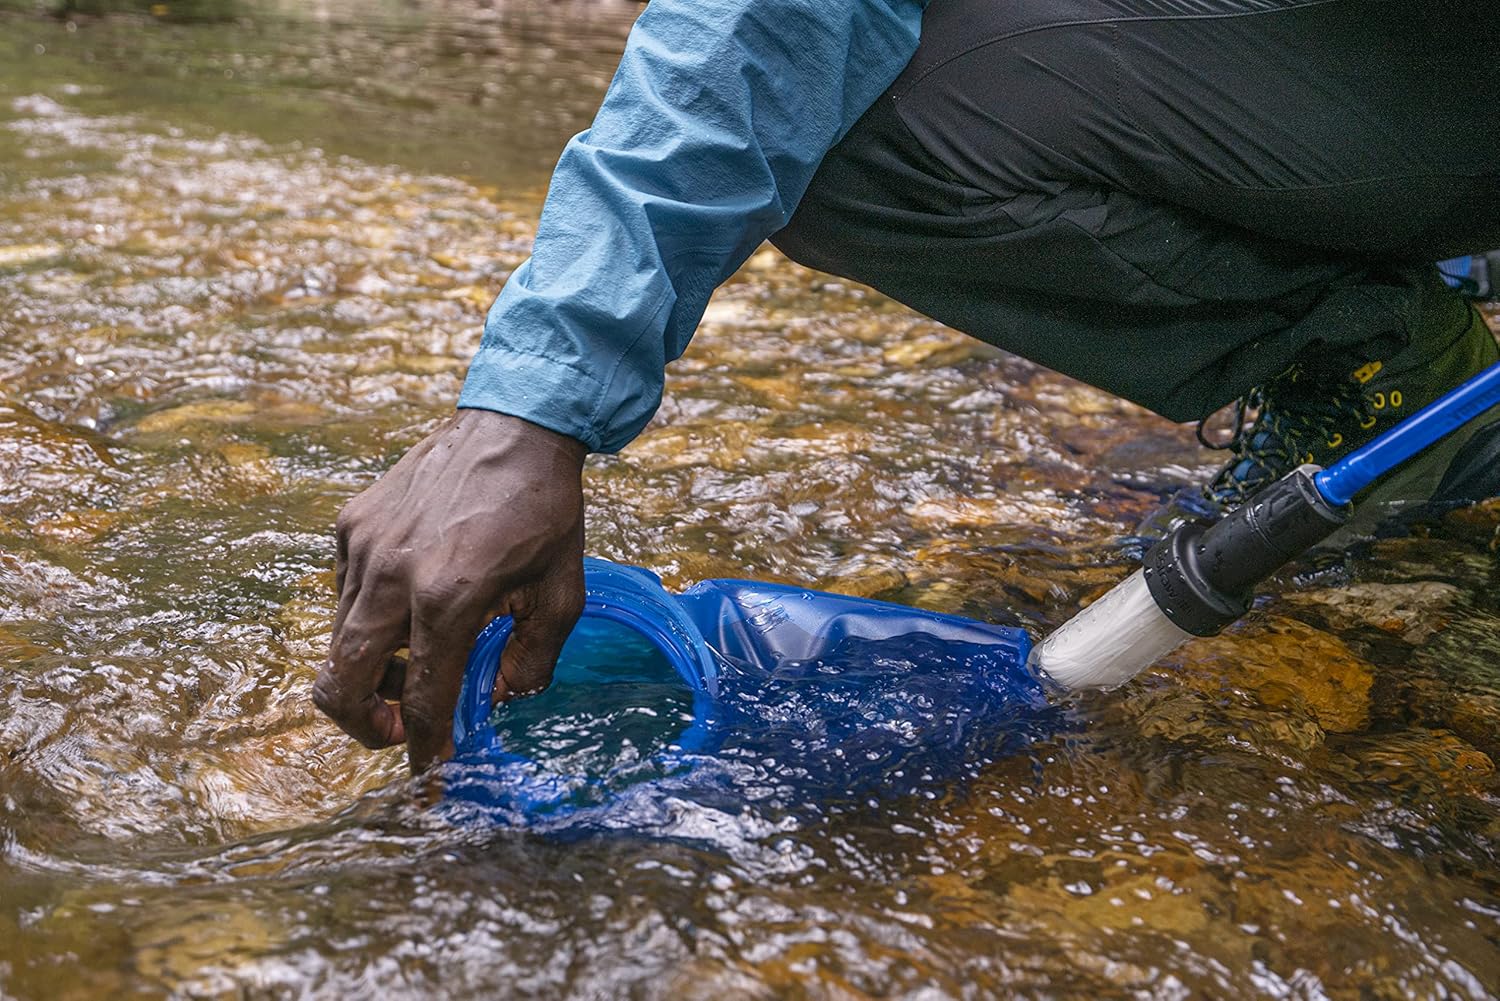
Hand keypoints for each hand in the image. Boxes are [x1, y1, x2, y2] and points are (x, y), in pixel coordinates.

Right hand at [314, 409, 586, 775]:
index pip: (422, 697)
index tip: (432, 772)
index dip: (425, 746)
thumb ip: (532, 659)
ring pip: (338, 642)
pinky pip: (343, 595)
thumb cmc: (545, 507)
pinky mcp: (351, 525)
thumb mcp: (562, 591)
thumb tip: (500, 701)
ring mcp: (362, 547)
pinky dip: (368, 619)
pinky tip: (412, 604)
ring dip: (371, 672)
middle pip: (341, 684)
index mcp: (448, 596)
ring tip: (419, 662)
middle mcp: (391, 575)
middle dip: (365, 726)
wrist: (515, 424)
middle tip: (402, 729)